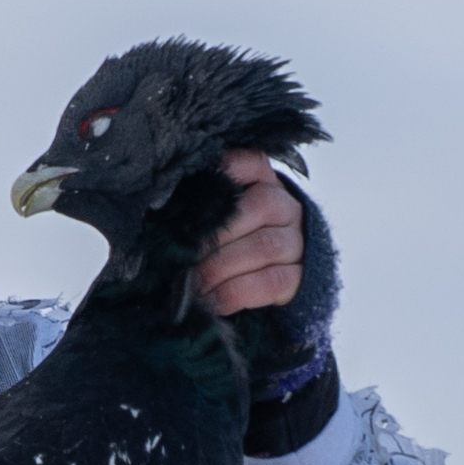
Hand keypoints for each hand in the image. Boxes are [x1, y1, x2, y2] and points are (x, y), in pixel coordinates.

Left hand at [188, 154, 303, 319]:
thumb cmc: (230, 244)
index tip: (197, 191)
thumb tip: (163, 214)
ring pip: (266, 246)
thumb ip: (201, 209)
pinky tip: (214, 301)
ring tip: (196, 284)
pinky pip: (273, 282)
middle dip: (217, 235)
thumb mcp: (218, 219)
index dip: (229, 171)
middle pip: (260, 206)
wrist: (267, 280)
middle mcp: (286, 206)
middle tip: (184, 257)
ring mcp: (297, 241)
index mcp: (264, 182)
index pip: (253, 163)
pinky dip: (237, 293)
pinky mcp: (300, 277)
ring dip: (223, 267)